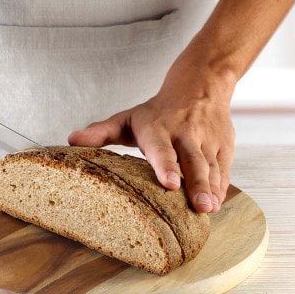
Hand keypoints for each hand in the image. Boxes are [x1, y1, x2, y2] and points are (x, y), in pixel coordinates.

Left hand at [68, 51, 235, 213]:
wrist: (200, 85)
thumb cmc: (157, 110)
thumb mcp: (127, 118)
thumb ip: (101, 131)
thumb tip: (70, 141)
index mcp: (158, 128)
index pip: (162, 149)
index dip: (166, 166)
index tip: (170, 184)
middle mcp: (185, 134)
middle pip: (192, 161)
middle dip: (197, 184)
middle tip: (199, 207)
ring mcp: (207, 140)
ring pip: (210, 166)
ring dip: (212, 189)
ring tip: (209, 209)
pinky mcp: (223, 145)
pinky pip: (223, 168)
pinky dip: (222, 186)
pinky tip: (216, 203)